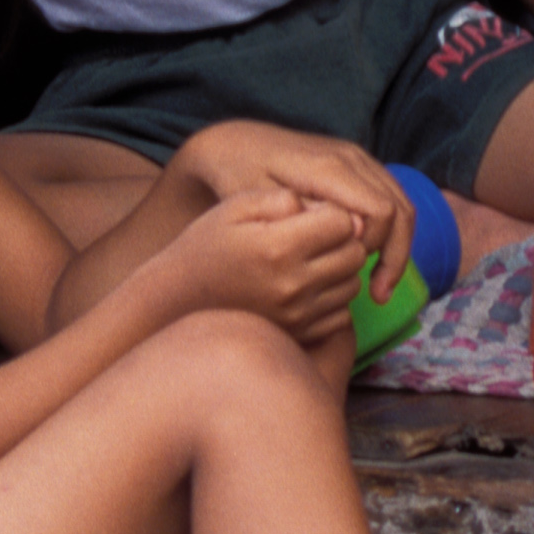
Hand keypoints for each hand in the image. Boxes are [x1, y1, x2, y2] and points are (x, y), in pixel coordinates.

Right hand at [162, 187, 370, 347]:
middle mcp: (293, 285)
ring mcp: (298, 314)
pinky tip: (308, 286)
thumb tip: (325, 208)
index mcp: (278, 247)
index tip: (314, 213)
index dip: (333, 212)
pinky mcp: (299, 334)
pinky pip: (342, 314)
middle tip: (317, 235)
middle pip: (354, 253)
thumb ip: (283, 198)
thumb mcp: (236, 206)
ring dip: (341, 268)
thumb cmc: (208, 244)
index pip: (343, 222)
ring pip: (352, 283)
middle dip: (343, 239)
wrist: (178, 298)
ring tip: (311, 259)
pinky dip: (334, 298)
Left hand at [178, 123, 412, 293]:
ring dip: (397, 247)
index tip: (349, 272)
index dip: (373, 247)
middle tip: (379, 294)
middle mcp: (351, 158)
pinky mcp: (357, 165)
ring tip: (380, 286)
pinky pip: (390, 199)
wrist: (233, 143)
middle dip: (395, 255)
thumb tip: (352, 231)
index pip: (380, 211)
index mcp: (329, 168)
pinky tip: (371, 260)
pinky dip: (390, 232)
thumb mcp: (257, 202)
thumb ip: (302, 216)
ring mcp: (357, 158)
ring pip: (402, 204)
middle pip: (400, 209)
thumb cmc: (237, 176)